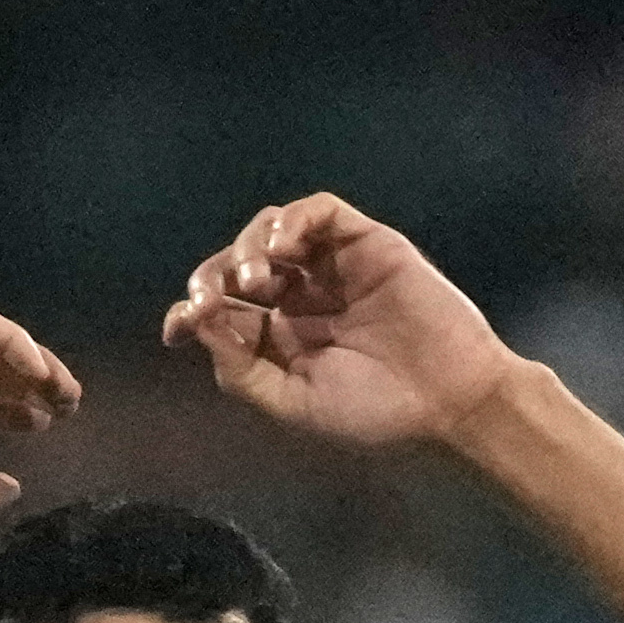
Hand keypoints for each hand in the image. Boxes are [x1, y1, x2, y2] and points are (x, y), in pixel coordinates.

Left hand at [163, 195, 511, 451]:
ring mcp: (333, 266)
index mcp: (283, 339)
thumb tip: (200, 329)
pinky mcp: (365, 241)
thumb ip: (244, 371)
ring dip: (248, 248)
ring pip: (272, 231)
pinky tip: (280, 251)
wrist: (447, 400)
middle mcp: (302, 297)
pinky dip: (292, 221)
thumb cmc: (377, 412)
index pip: (225, 311)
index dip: (193, 312)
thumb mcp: (295, 404)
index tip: (176, 328)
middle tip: (208, 300)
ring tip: (252, 280)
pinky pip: (319, 211)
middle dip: (214, 277)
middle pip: (238, 266)